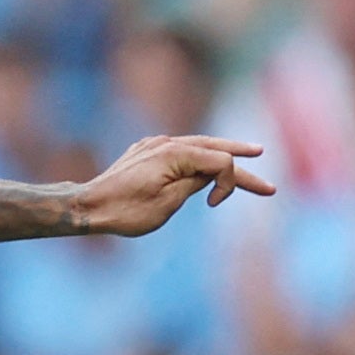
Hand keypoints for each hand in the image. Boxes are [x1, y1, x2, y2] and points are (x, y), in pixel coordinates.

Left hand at [74, 135, 275, 235]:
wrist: (86, 207)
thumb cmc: (124, 211)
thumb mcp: (167, 203)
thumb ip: (195, 183)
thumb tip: (209, 173)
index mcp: (174, 153)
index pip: (220, 161)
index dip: (228, 183)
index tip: (213, 205)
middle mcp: (165, 142)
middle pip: (215, 149)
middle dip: (243, 162)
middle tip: (268, 182)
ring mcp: (154, 145)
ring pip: (199, 145)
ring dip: (224, 152)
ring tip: (251, 152)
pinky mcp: (145, 152)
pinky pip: (180, 150)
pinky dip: (199, 155)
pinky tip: (209, 160)